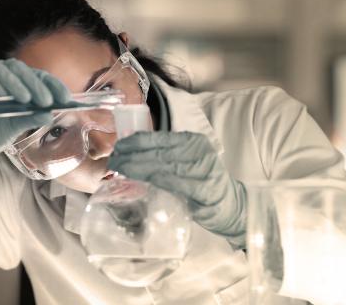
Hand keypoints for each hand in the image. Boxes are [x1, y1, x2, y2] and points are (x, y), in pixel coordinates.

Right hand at [0, 58, 70, 177]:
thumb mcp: (16, 127)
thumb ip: (31, 117)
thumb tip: (50, 114)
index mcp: (16, 82)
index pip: (37, 76)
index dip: (52, 84)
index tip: (66, 98)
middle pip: (19, 69)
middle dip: (35, 83)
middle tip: (47, 100)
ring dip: (15, 83)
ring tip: (26, 99)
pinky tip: (2, 96)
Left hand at [107, 131, 246, 246]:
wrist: (232, 206)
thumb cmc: (204, 186)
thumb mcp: (187, 163)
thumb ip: (167, 157)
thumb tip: (133, 154)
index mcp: (194, 141)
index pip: (160, 138)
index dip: (136, 141)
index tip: (119, 146)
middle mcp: (199, 150)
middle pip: (158, 150)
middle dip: (132, 154)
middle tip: (114, 158)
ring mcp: (202, 168)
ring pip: (162, 164)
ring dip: (137, 166)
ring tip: (119, 167)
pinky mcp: (203, 187)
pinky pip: (172, 181)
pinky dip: (153, 178)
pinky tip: (138, 178)